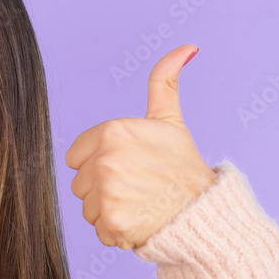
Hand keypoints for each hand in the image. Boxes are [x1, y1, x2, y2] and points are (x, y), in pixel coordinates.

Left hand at [64, 44, 215, 250]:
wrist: (203, 212)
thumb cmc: (183, 167)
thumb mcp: (170, 121)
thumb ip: (164, 83)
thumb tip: (187, 48)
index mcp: (113, 132)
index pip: (75, 156)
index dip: (100, 163)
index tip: (130, 166)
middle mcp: (106, 160)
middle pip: (80, 182)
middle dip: (102, 187)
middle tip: (137, 186)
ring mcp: (108, 192)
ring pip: (87, 207)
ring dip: (108, 210)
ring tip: (139, 203)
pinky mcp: (112, 221)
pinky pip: (98, 228)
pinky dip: (115, 230)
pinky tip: (139, 220)